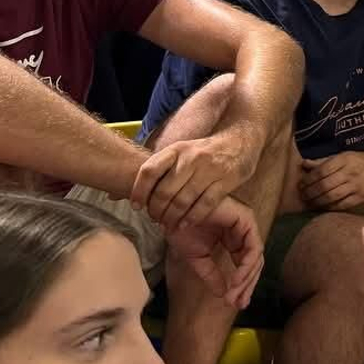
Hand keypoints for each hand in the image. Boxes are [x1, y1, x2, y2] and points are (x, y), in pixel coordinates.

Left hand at [132, 128, 259, 229]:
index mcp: (176, 149)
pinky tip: (184, 224)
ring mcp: (209, 170)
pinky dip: (192, 218)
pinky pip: (204, 205)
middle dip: (156, 211)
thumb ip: (160, 168)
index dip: (139, 191)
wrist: (240, 139)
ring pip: (183, 201)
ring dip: (172, 218)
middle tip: (154, 220)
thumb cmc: (205, 150)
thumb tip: (123, 192)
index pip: (149, 171)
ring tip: (167, 225)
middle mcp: (191, 159)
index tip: (136, 206)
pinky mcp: (226, 181)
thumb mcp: (181, 151)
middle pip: (164, 192)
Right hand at [161, 195, 263, 308]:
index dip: (243, 285)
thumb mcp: (198, 258)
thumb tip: (224, 296)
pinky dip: (246, 266)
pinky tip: (236, 280)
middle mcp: (244, 231)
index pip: (246, 265)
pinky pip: (253, 247)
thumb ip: (212, 275)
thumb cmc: (181, 228)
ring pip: (256, 257)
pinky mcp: (246, 218)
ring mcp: (247, 223)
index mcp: (235, 239)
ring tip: (234, 296)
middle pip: (254, 263)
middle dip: (247, 286)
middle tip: (238, 304)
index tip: (235, 304)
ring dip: (246, 279)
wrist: (170, 210)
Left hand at [298, 151, 363, 211]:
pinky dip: (330, 207)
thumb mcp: (344, 156)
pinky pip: (342, 205)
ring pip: (332, 197)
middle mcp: (351, 172)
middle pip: (325, 185)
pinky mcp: (363, 197)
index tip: (301, 184)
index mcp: (345, 159)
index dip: (308, 180)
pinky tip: (323, 206)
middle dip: (310, 192)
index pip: (321, 171)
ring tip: (310, 202)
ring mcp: (358, 186)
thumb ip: (323, 161)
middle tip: (302, 196)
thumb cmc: (361, 161)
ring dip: (317, 201)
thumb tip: (304, 164)